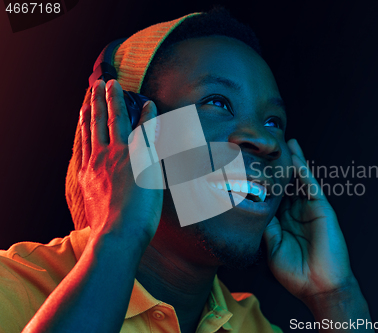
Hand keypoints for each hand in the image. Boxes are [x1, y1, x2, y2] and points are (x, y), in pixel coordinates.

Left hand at [78, 79, 162, 244]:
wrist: (119, 232)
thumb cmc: (143, 207)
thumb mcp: (154, 171)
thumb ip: (150, 141)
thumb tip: (148, 114)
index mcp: (127, 152)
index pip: (126, 120)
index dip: (126, 103)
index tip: (127, 90)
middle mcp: (108, 154)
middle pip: (102, 120)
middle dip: (102, 99)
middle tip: (100, 83)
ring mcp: (94, 165)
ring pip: (89, 131)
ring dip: (88, 111)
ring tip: (87, 98)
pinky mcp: (86, 178)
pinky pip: (83, 148)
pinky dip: (82, 133)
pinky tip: (82, 129)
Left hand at [263, 139, 353, 305]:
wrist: (319, 287)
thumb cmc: (295, 274)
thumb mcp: (272, 249)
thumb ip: (266, 227)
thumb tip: (257, 207)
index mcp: (283, 224)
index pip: (272, 197)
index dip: (263, 183)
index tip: (249, 167)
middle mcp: (295, 214)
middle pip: (285, 185)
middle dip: (278, 167)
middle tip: (267, 148)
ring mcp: (309, 210)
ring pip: (298, 180)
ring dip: (292, 161)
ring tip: (284, 142)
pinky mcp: (321, 209)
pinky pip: (310, 185)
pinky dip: (303, 169)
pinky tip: (295, 155)